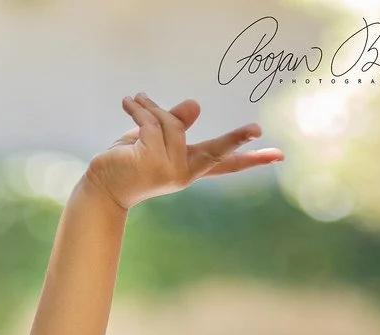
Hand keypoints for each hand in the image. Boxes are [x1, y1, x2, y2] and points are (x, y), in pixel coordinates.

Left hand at [86, 93, 283, 210]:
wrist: (102, 186)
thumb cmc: (128, 161)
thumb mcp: (155, 138)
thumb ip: (176, 123)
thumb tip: (196, 106)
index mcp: (189, 168)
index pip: (224, 163)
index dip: (250, 158)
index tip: (277, 156)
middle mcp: (183, 173)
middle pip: (215, 151)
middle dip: (234, 139)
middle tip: (256, 130)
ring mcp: (169, 170)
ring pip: (171, 122)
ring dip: (150, 108)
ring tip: (135, 103)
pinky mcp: (151, 162)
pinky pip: (152, 121)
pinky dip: (139, 108)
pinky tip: (129, 103)